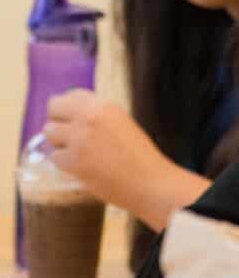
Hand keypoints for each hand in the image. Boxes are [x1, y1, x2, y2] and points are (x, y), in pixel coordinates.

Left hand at [43, 91, 201, 225]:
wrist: (151, 182)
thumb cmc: (141, 157)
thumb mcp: (122, 125)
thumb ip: (98, 118)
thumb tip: (70, 118)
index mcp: (105, 106)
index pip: (72, 95)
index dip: (70, 108)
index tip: (74, 120)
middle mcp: (89, 117)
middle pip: (53, 108)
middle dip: (59, 122)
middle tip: (70, 137)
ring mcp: (79, 137)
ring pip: (49, 132)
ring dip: (60, 143)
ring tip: (80, 154)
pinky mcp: (73, 160)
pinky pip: (54, 157)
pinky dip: (65, 163)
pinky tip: (83, 167)